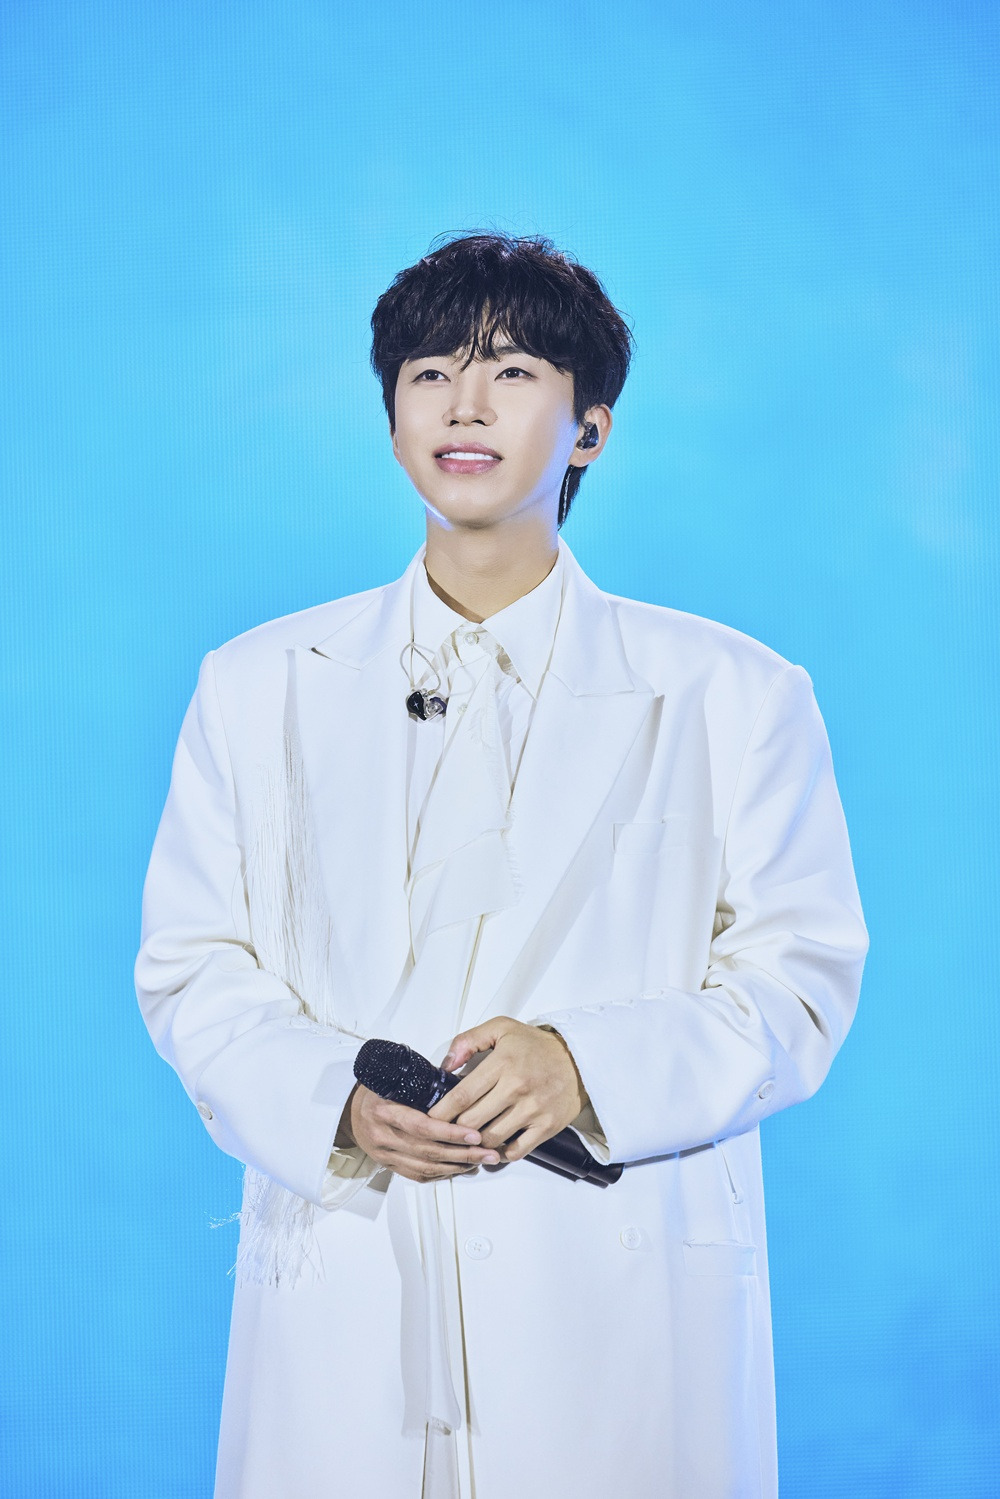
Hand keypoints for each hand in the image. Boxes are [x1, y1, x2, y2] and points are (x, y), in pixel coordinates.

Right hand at [336, 1083, 501, 1183]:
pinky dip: (442, 1174)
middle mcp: (383, 1136)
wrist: (349, 1112)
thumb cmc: (375, 1092)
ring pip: (426, 1167)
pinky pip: (419, 1176)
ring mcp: (385, 1154)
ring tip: (480, 1160)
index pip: (421, 1126)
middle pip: (428, 1151)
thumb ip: (422, 1083)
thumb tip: (459, 1082)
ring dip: (457, 1166)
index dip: (450, 1132)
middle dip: (463, 1153)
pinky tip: (460, 1169)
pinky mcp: (389, 1166)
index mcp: (384, 1111)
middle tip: (488, 1151)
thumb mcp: (393, 1079)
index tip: (474, 1133)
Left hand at [428, 1017, 586, 1161]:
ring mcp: (533, 1109)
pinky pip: (516, 1151)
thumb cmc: (538, 1046)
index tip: (430, 1119)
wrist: (579, 1059)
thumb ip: (468, 1041)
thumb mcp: (501, 1028)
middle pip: (472, 1122)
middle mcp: (517, 1087)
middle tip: (448, 1129)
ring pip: (491, 1139)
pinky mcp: (547, 1126)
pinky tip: (496, 1144)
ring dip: (476, 1142)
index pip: (461, 1096)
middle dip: (454, 1129)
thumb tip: (446, 1065)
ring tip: (470, 1137)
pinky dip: (501, 1153)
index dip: (441, 1112)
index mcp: (503, 1063)